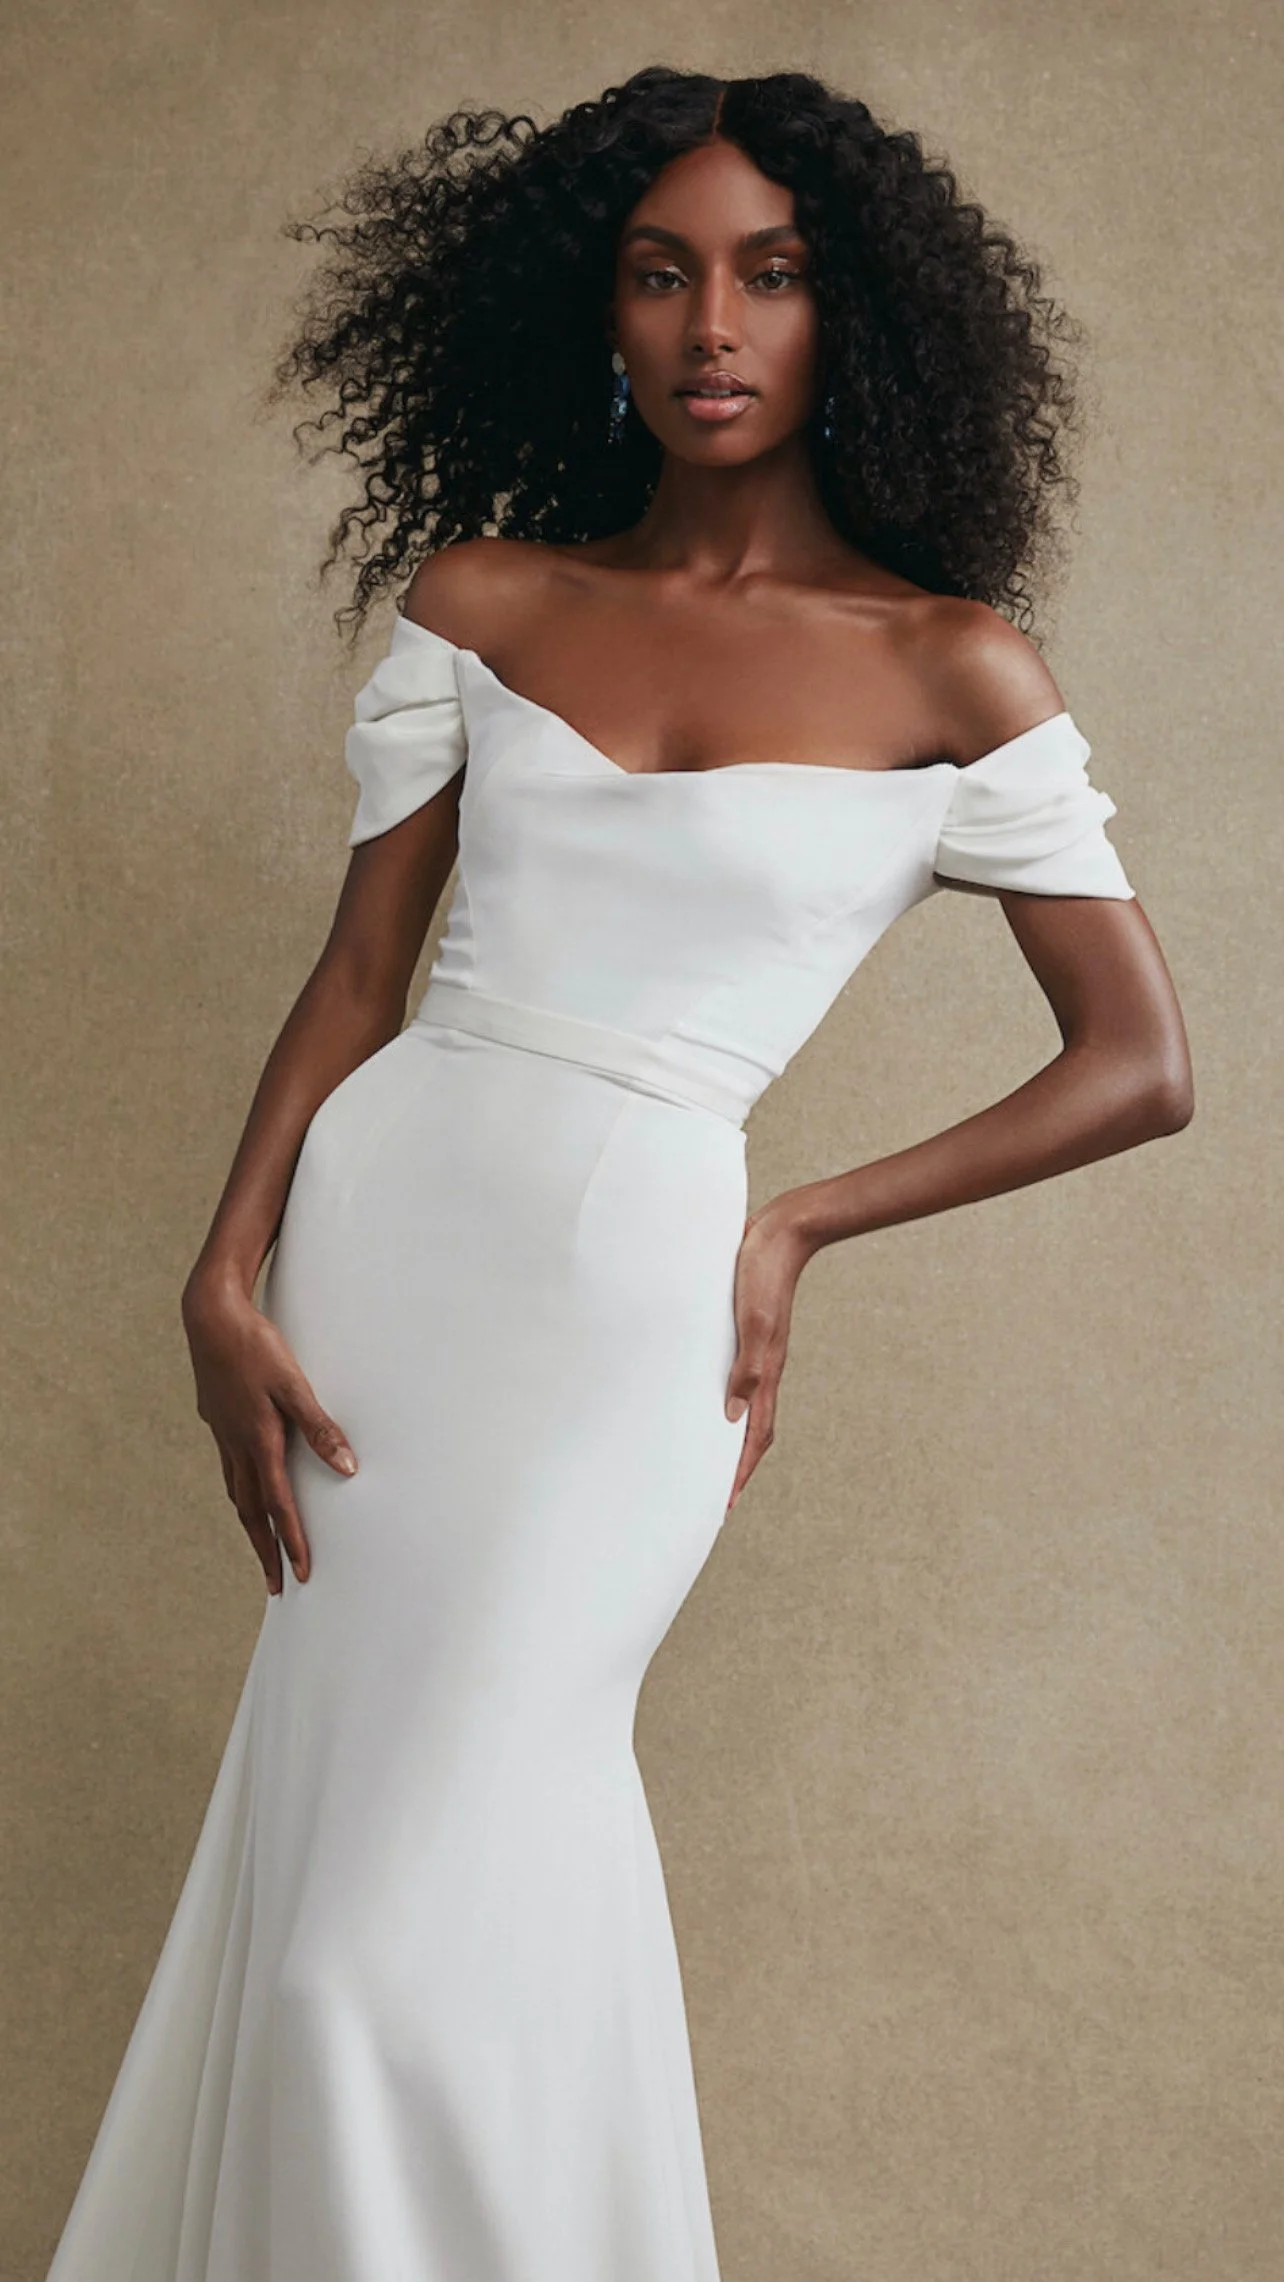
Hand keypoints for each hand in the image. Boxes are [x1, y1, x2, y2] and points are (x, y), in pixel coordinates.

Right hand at [180, 1274, 357, 1594]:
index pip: (279, 1505)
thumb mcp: (294, 1383)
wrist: (209, 1316)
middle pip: (251, 1511)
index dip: (292, 1541)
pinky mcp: (217, 1419)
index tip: (301, 1575)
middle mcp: (237, 1445)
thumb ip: (321, 1427)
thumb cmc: (256, 1346)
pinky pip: (229, 1468)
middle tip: (275, 1585)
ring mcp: (223, 1433)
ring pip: (236, 1491)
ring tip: (261, 1547)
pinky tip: (246, 1486)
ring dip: (250, 1523)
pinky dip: (239, 1490)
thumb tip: (347, 1468)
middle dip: (265, 1550)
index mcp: (259, 1441)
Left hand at [723, 1199, 814, 1513]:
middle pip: (748, 1429)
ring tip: (701, 1455)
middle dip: (731, 1464)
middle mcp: (763, 1367)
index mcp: (767, 1370)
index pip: (753, 1436)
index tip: (723, 1505)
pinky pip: (732, 1375)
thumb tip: (732, 1414)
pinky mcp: (743, 1330)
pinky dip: (720, 1395)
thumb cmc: (765, 1269)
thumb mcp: (753, 1319)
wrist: (782, 1229)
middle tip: (710, 1493)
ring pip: (741, 1404)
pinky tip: (700, 1393)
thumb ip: (747, 1365)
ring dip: (724, 1434)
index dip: (738, 1472)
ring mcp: (754, 1349)